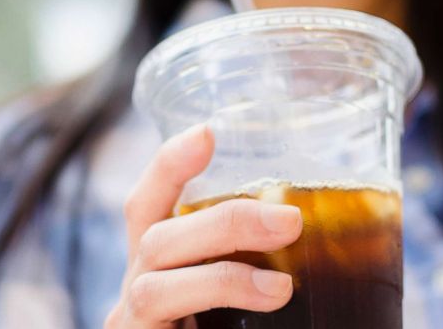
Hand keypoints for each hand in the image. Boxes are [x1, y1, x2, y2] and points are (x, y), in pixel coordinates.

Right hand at [104, 125, 302, 327]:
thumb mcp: (236, 293)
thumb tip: (312, 227)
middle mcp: (136, 288)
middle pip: (155, 238)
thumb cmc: (221, 322)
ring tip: (281, 287)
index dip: (170, 165)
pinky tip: (261, 313)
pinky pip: (156, 321)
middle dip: (225, 223)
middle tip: (290, 221)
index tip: (206, 133)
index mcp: (155, 265)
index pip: (148, 205)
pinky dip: (212, 307)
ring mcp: (130, 323)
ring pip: (154, 287)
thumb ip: (261, 263)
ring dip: (222, 278)